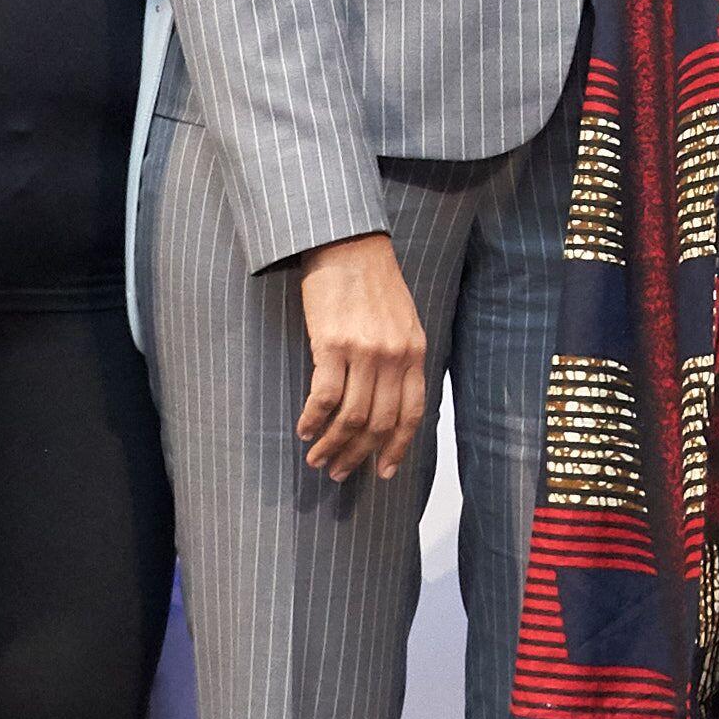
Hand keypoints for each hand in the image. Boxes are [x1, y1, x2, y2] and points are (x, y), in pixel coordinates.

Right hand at [289, 233, 428, 485]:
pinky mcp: (332, 345)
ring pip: (351, 418)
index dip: (396, 448)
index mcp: (415, 353)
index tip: (382, 471)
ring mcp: (364, 352)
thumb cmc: (373, 283)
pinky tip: (304, 429)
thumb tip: (388, 402)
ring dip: (333, 445)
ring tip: (318, 459)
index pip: (410, 414)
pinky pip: (323, 397)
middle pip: (378, 423)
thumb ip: (402, 359)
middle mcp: (394, 357)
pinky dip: (313, 420)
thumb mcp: (404, 321)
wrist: (348, 245)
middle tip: (340, 472)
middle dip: (359, 455)